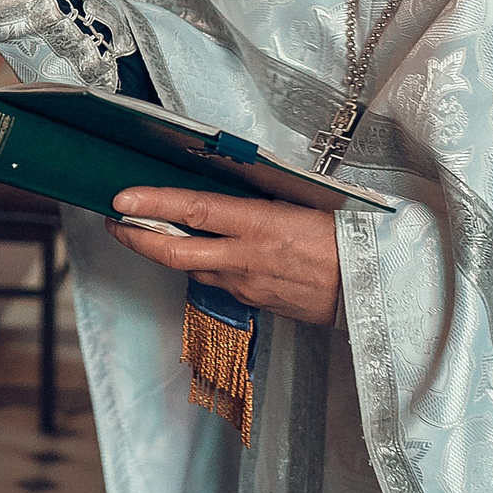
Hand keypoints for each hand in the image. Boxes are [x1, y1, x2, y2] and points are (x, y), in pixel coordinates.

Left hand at [104, 188, 341, 326]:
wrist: (376, 291)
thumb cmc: (351, 239)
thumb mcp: (307, 205)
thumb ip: (264, 200)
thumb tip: (230, 189)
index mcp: (261, 225)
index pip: (195, 210)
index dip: (154, 204)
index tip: (122, 199)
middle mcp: (247, 258)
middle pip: (176, 252)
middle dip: (137, 237)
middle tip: (115, 222)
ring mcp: (249, 286)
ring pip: (192, 268)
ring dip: (167, 251)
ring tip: (149, 231)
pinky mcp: (257, 303)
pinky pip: (219, 282)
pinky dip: (202, 265)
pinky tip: (201, 253)